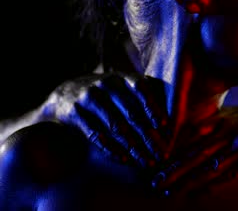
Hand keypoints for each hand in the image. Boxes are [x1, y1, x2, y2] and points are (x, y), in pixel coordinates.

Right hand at [42, 73, 170, 167]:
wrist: (65, 94)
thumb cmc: (106, 93)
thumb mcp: (123, 87)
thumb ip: (143, 95)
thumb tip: (170, 118)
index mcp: (122, 78)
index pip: (141, 89)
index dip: (154, 107)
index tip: (164, 126)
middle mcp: (106, 85)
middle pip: (131, 113)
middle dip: (148, 136)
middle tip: (161, 153)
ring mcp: (89, 98)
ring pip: (116, 127)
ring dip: (133, 147)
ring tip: (145, 161)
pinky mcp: (74, 113)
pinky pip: (96, 135)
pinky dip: (111, 148)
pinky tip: (124, 158)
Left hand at [151, 98, 237, 196]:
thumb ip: (225, 121)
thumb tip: (201, 130)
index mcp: (230, 117)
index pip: (194, 134)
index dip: (174, 148)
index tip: (155, 161)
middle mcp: (234, 129)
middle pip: (198, 151)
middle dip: (174, 169)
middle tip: (154, 182)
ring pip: (211, 166)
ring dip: (188, 181)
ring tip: (170, 192)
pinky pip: (231, 175)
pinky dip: (213, 185)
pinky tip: (198, 193)